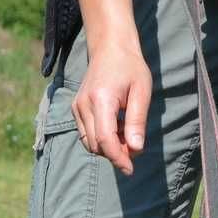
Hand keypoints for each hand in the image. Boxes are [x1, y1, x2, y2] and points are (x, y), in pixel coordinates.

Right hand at [73, 39, 151, 175]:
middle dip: (116, 154)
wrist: (110, 48)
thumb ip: (137, 121)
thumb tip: (136, 149)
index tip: (130, 169)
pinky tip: (117, 127)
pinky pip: (86, 135)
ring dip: (108, 147)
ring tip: (127, 132)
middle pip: (96, 145)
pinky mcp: (76, 109)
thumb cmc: (130, 68)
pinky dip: (101, 139)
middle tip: (136, 146)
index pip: (105, 139)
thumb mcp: (142, 91)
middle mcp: (84, 105)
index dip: (118, 157)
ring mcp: (77, 107)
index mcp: (101, 99)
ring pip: (89, 143)